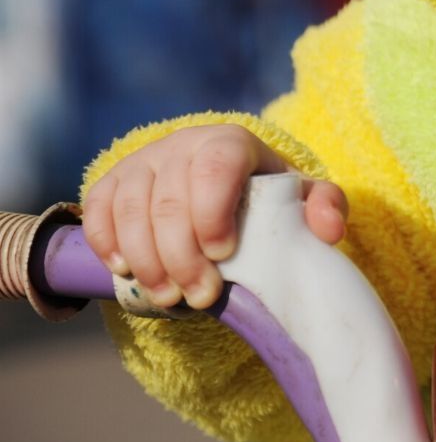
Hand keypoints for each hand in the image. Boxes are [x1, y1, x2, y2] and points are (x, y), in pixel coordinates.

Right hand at [82, 124, 347, 308]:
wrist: (226, 186)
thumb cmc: (269, 198)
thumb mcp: (303, 198)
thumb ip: (325, 208)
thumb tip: (330, 230)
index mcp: (230, 143)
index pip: (215, 168)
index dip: (212, 212)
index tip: (223, 255)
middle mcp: (182, 144)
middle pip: (170, 200)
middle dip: (182, 256)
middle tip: (201, 296)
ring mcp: (144, 161)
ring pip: (131, 208)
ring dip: (146, 260)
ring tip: (169, 298)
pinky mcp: (114, 181)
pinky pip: (98, 208)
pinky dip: (107, 241)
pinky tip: (126, 271)